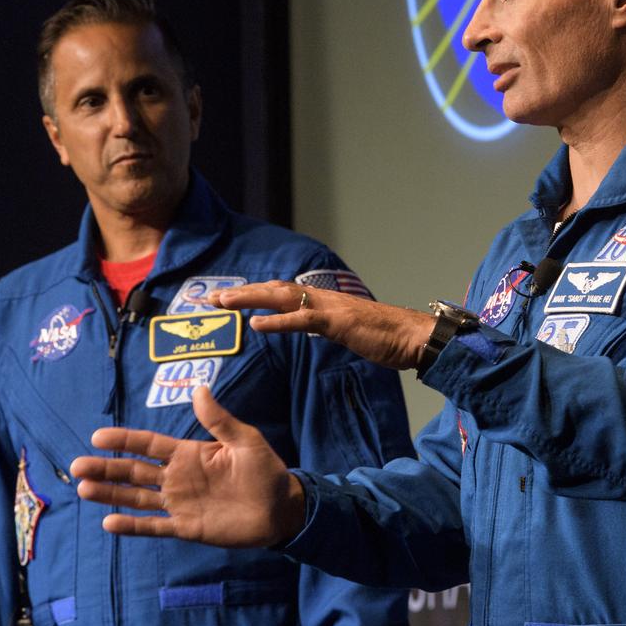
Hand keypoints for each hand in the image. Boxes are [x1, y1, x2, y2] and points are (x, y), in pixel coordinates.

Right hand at [70, 386, 305, 546]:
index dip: (124, 440)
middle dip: (106, 468)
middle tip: (77, 467)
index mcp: (189, 454)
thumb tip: (199, 388)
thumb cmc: (266, 471)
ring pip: (137, 498)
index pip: (148, 444)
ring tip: (84, 489)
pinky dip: (133, 526)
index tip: (97, 437)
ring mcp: (180, 504)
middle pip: (134, 471)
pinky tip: (109, 523)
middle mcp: (177, 478)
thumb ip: (219, 420)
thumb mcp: (246, 440)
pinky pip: (155, 527)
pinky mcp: (186, 527)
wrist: (282, 509)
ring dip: (111, 494)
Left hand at [209, 281, 432, 370]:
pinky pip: (303, 320)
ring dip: (250, 299)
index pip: (279, 293)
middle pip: (273, 290)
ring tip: (223, 302)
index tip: (226, 299)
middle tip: (211, 298)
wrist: (415, 336)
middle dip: (241, 293)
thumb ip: (323, 325)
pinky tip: (256, 325)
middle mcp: (321, 298)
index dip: (252, 294)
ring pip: (281, 298)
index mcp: (322, 301)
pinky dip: (277, 321)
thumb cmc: (385, 336)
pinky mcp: (339, 323)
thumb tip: (305, 324)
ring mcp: (330, 308)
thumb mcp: (346, 330)